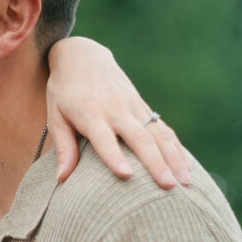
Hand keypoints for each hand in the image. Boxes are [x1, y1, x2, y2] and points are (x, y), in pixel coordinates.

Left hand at [47, 36, 189, 186]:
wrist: (83, 55)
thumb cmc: (64, 91)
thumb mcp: (55, 117)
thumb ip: (63, 147)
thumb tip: (61, 179)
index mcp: (91, 114)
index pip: (104, 139)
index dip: (114, 157)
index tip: (127, 175)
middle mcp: (116, 109)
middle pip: (140, 138)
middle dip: (155, 163)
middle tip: (168, 185)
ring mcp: (133, 106)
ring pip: (158, 134)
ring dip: (174, 158)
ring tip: (185, 182)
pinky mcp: (142, 105)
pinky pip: (163, 128)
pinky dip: (176, 147)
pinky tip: (185, 166)